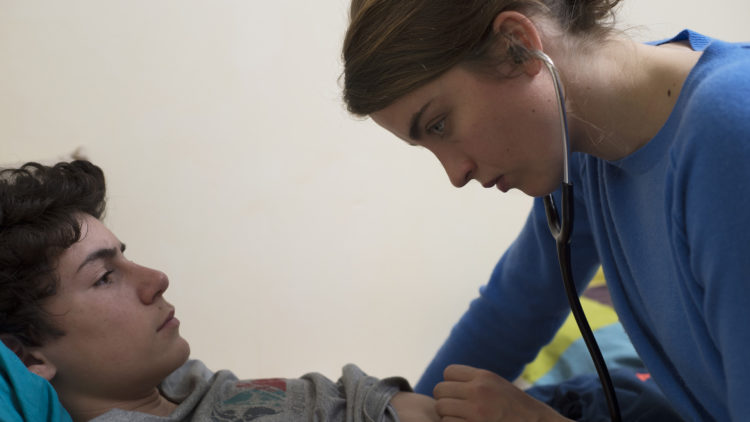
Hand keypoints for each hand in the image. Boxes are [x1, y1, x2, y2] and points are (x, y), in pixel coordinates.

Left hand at [433, 365, 571, 421]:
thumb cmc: (513, 406)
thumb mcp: (496, 384)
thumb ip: (474, 380)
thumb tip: (446, 381)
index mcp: (484, 376)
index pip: (448, 372)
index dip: (450, 383)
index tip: (458, 392)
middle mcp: (478, 390)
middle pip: (440, 390)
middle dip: (445, 399)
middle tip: (456, 407)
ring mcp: (476, 410)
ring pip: (440, 408)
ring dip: (447, 414)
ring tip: (460, 417)